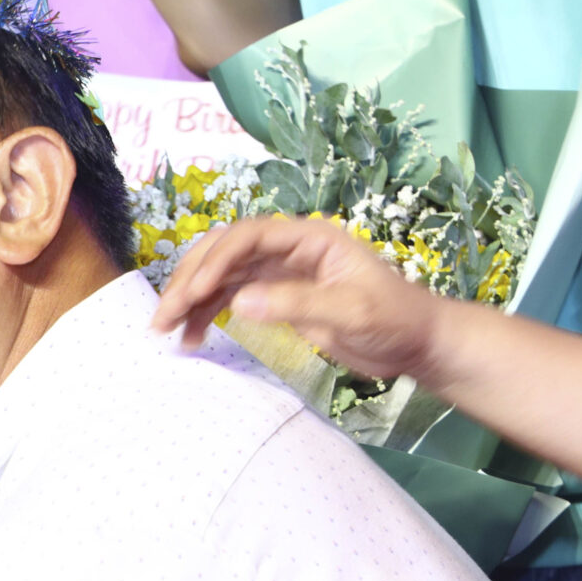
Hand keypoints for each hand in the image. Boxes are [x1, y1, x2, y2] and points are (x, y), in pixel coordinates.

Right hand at [150, 215, 449, 383]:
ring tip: (166, 330)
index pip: (249, 237)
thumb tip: (239, 302)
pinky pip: (230, 299)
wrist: (417, 343)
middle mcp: (289, 249)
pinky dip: (207, 315)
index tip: (194, 292)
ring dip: (190, 299)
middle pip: (224, 252)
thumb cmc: (395, 320)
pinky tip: (193, 337)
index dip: (216, 260)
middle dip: (190, 280)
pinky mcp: (277, 298)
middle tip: (164, 315)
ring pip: (221, 276)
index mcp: (310, 238)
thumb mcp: (352, 312)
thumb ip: (297, 304)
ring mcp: (280, 273)